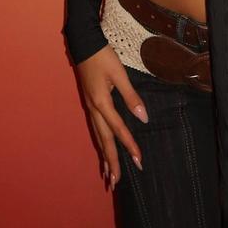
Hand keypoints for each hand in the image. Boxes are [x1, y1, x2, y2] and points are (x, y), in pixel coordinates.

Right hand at [76, 44, 149, 190]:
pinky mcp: (90, 104)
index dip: (130, 146)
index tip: (139, 161)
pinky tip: (104, 150)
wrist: (83, 44)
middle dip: (112, 161)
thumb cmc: (103, 57)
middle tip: (117, 183)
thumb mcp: (119, 74)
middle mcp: (94, 109)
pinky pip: (96, 129)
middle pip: (104, 140)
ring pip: (98, 137)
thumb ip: (131, 95)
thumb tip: (143, 117)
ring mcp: (90, 107)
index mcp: (101, 103)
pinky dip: (101, 143)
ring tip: (109, 176)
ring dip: (104, 156)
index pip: (119, 129)